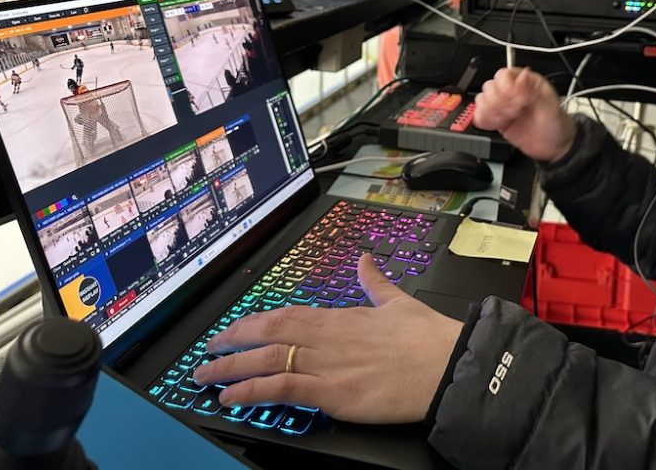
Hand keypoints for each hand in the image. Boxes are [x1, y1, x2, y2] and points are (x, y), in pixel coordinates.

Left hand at [192, 254, 462, 423]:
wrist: (450, 365)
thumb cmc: (429, 338)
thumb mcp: (399, 301)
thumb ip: (375, 282)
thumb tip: (366, 259)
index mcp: (341, 316)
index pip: (286, 314)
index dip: (255, 321)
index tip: (235, 328)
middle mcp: (327, 337)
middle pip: (268, 333)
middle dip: (232, 341)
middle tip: (207, 350)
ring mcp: (327, 365)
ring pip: (267, 359)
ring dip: (231, 367)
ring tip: (205, 375)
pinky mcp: (333, 394)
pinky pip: (282, 389)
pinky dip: (253, 391)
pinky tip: (231, 396)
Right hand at [473, 67, 575, 161]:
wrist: (554, 146)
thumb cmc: (557, 124)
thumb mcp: (550, 106)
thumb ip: (534, 90)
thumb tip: (522, 75)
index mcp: (526, 82)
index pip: (504, 75)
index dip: (506, 87)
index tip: (517, 100)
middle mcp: (512, 92)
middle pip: (490, 86)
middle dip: (498, 101)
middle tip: (514, 112)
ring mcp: (503, 105)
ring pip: (482, 99)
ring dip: (490, 111)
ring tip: (506, 119)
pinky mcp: (497, 119)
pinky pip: (480, 115)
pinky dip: (484, 120)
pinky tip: (498, 125)